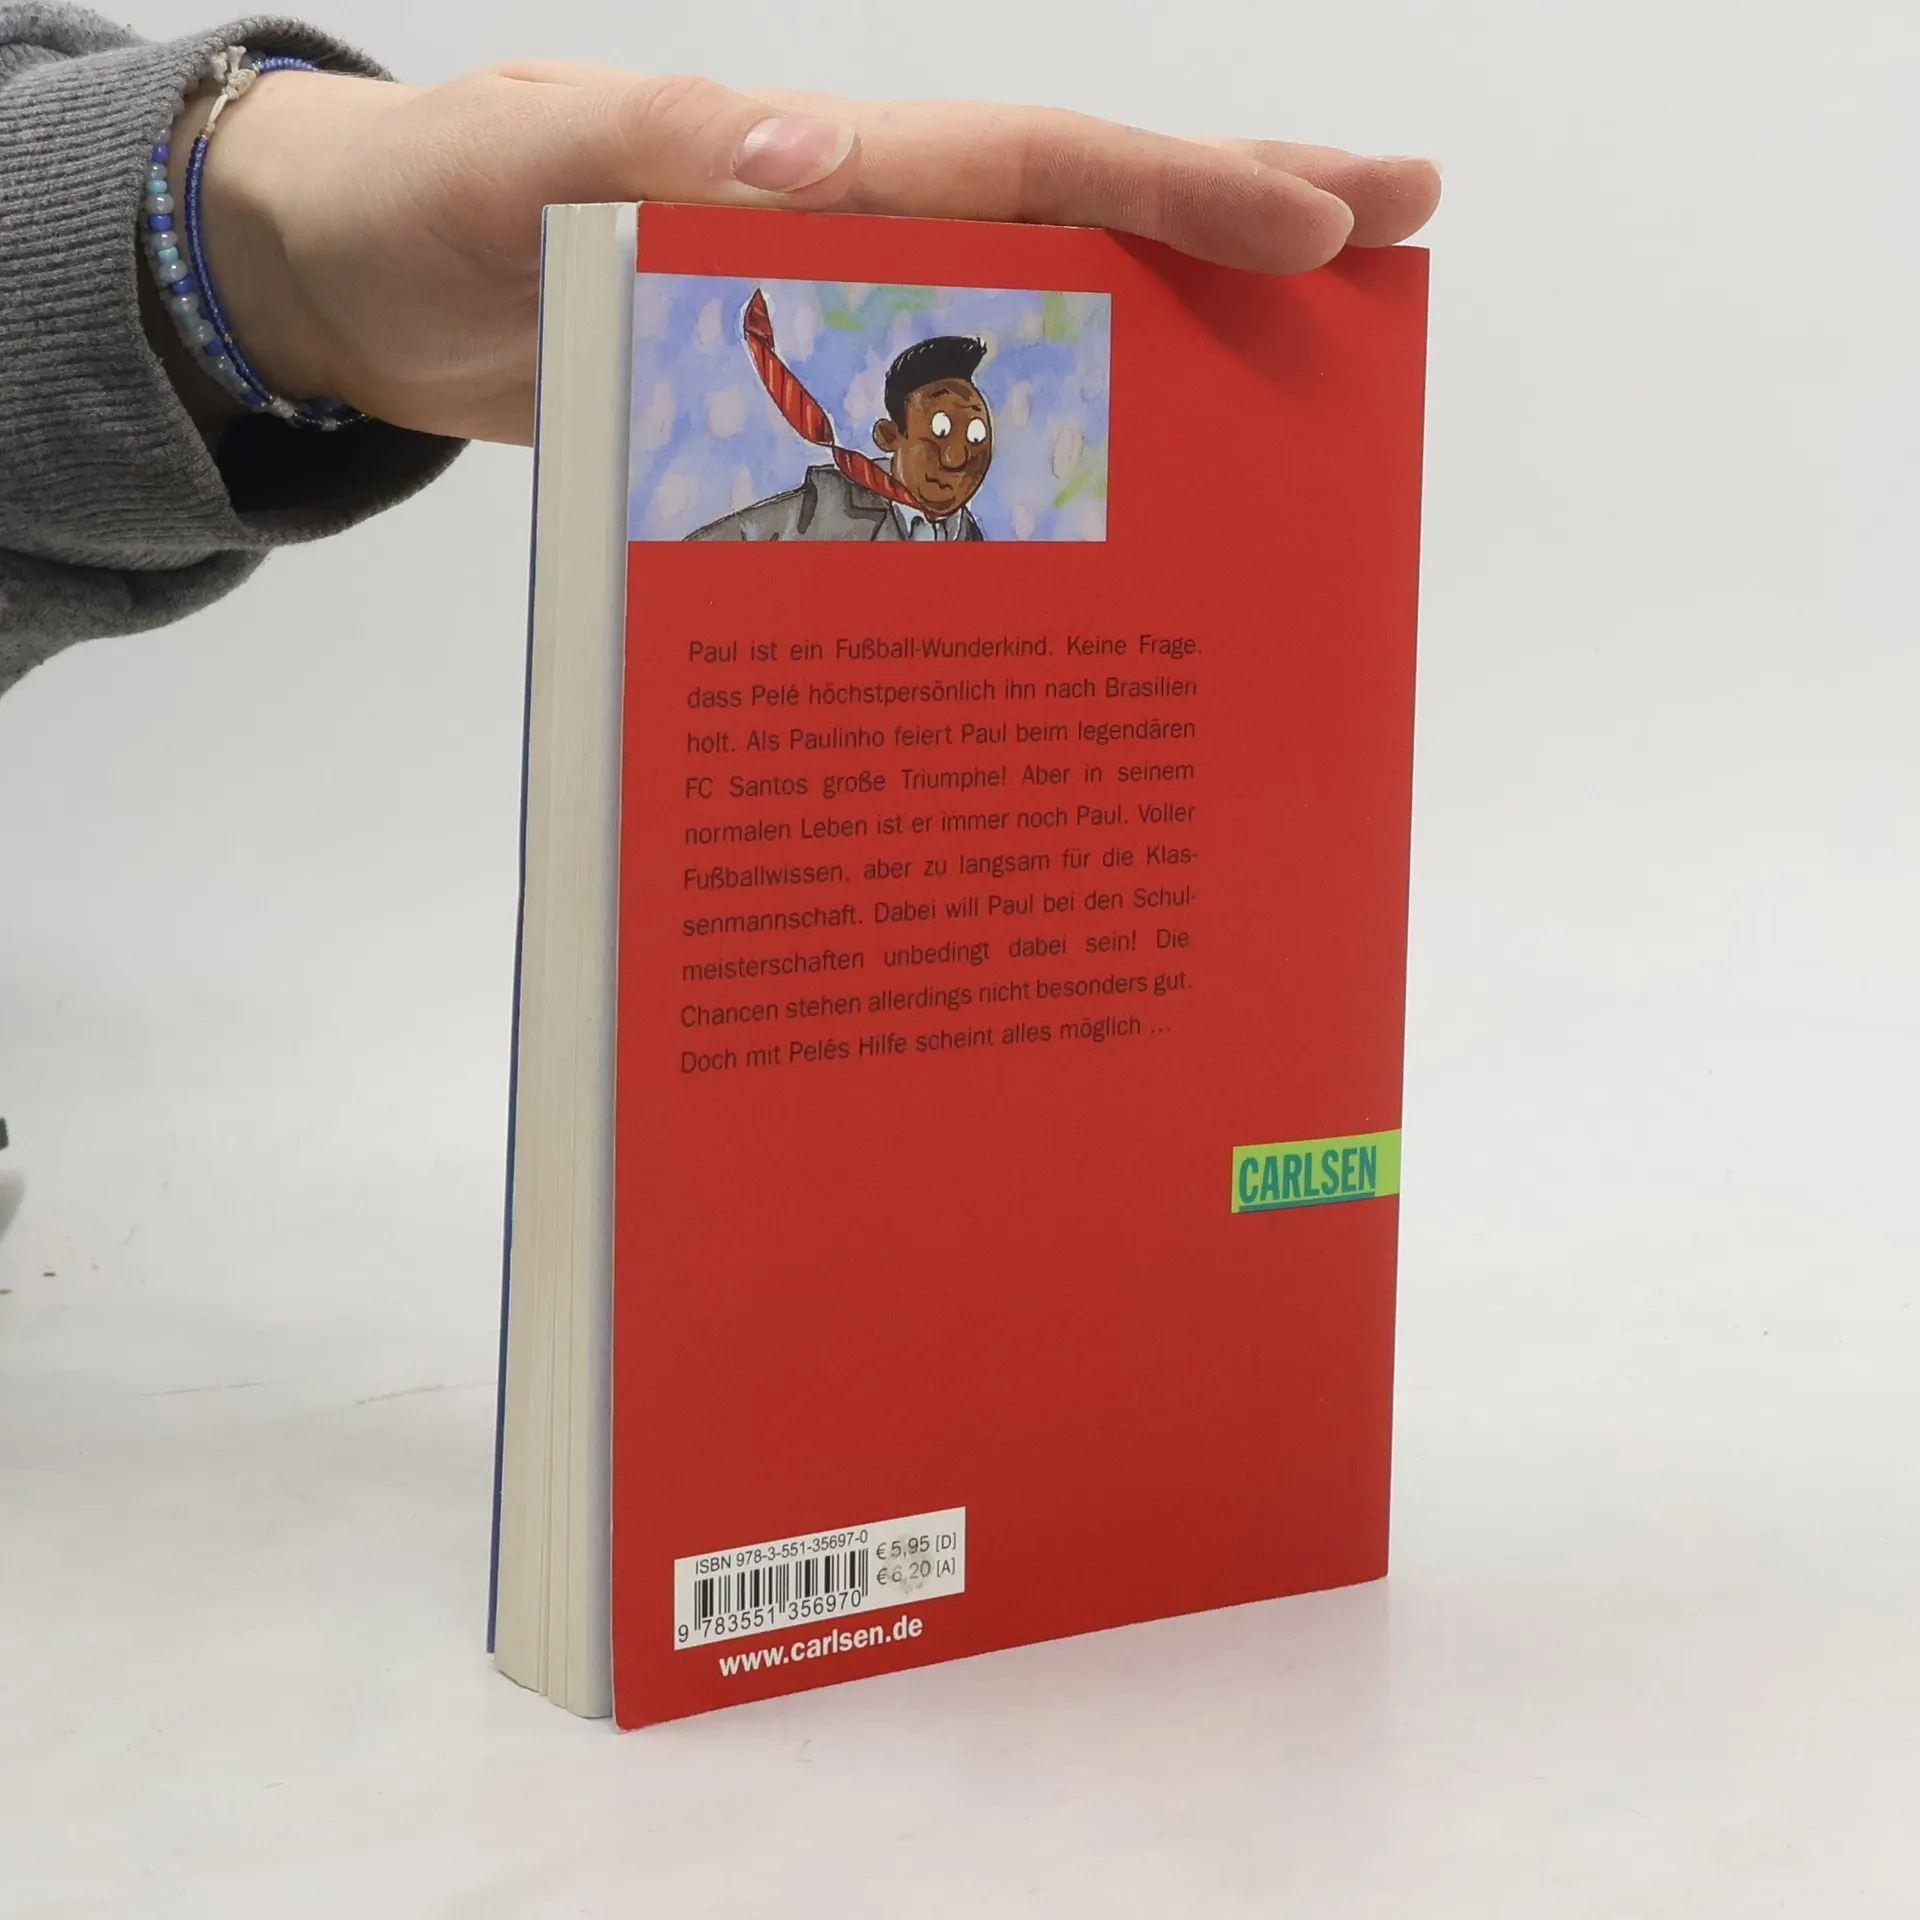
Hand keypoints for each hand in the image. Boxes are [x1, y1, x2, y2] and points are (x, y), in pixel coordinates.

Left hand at [181, 64, 1440, 445]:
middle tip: (1397, 242)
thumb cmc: (438, 213)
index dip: (1176, 191)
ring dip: (1169, 355)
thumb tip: (809, 165)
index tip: (1323, 219)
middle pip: (1080, 232)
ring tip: (1301, 397)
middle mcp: (860, 241)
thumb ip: (649, 162)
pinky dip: (1036, 465)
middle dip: (1239, 231)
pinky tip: (1106, 522)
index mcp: (818, 171)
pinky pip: (946, 436)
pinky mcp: (809, 411)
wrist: (373, 298)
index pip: (1029, 167)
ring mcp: (844, 330)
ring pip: (1038, 336)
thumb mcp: (523, 175)